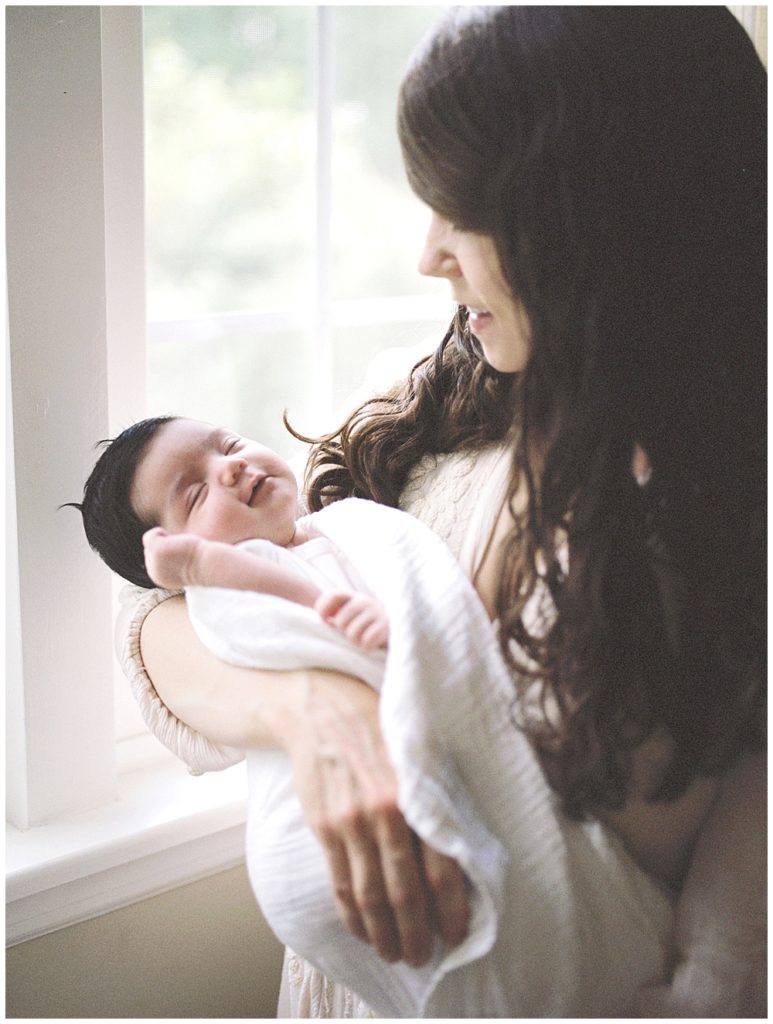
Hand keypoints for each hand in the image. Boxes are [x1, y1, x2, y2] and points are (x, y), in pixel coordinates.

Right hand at [142, 527, 203, 588]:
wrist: (207, 566)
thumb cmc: (200, 563)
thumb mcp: (181, 566)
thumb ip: (169, 563)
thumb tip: (159, 551)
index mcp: (160, 578)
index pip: (153, 561)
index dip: (166, 553)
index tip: (180, 555)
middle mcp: (154, 572)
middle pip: (150, 551)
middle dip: (164, 545)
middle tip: (181, 550)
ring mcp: (154, 562)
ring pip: (149, 543)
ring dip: (162, 539)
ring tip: (176, 544)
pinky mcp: (157, 550)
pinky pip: (149, 536)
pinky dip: (159, 532)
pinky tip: (172, 538)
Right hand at [285, 671, 469, 966]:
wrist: (320, 705)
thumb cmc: (381, 724)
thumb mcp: (421, 750)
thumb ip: (439, 796)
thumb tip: (464, 849)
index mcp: (417, 792)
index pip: (441, 867)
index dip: (451, 909)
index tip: (457, 934)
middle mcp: (384, 811)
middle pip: (404, 890)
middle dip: (416, 933)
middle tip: (423, 957)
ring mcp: (349, 820)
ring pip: (369, 894)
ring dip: (383, 933)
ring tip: (394, 955)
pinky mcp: (323, 825)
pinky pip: (339, 881)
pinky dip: (351, 913)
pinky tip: (362, 929)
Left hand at [316, 590, 388, 650]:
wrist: (395, 628)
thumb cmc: (363, 624)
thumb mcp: (348, 615)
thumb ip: (334, 614)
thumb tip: (327, 620)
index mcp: (352, 596)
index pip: (334, 595)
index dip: (323, 607)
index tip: (323, 619)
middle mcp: (364, 601)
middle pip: (341, 621)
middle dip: (342, 632)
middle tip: (350, 632)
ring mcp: (376, 612)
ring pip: (352, 634)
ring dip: (355, 641)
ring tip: (361, 638)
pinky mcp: (385, 626)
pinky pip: (366, 641)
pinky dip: (366, 646)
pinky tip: (369, 644)